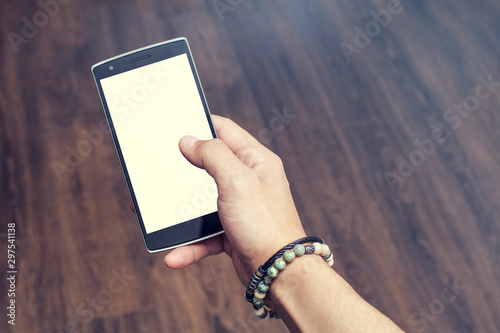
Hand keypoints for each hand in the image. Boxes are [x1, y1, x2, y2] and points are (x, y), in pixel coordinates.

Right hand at [162, 115, 305, 283]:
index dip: (202, 124)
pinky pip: (205, 233)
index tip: (178, 124)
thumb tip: (190, 141)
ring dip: (182, 213)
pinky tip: (175, 254)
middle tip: (162, 167)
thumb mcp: (237, 180)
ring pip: (203, 203)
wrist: (278, 272)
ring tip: (160, 216)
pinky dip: (190, 244)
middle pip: (210, 166)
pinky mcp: (233, 232)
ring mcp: (240, 207)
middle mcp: (249, 181)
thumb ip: (212, 155)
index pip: (226, 131)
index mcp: (256, 161)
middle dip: (185, 170)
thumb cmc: (266, 224)